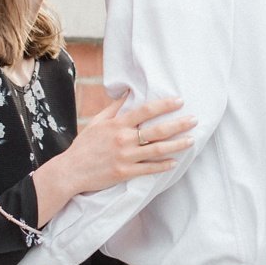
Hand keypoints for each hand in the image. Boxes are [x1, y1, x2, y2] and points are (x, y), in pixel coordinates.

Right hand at [65, 94, 196, 193]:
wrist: (71, 170)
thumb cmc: (85, 145)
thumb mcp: (98, 122)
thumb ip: (115, 107)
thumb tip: (128, 91)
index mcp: (117, 124)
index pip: (145, 111)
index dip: (164, 105)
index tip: (180, 101)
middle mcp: (123, 139)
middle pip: (157, 130)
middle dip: (179, 124)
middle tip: (194, 120)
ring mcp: (125, 157)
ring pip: (157, 150)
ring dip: (177, 145)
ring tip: (191, 140)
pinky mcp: (124, 173)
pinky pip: (149, 169)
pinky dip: (163, 165)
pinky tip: (175, 162)